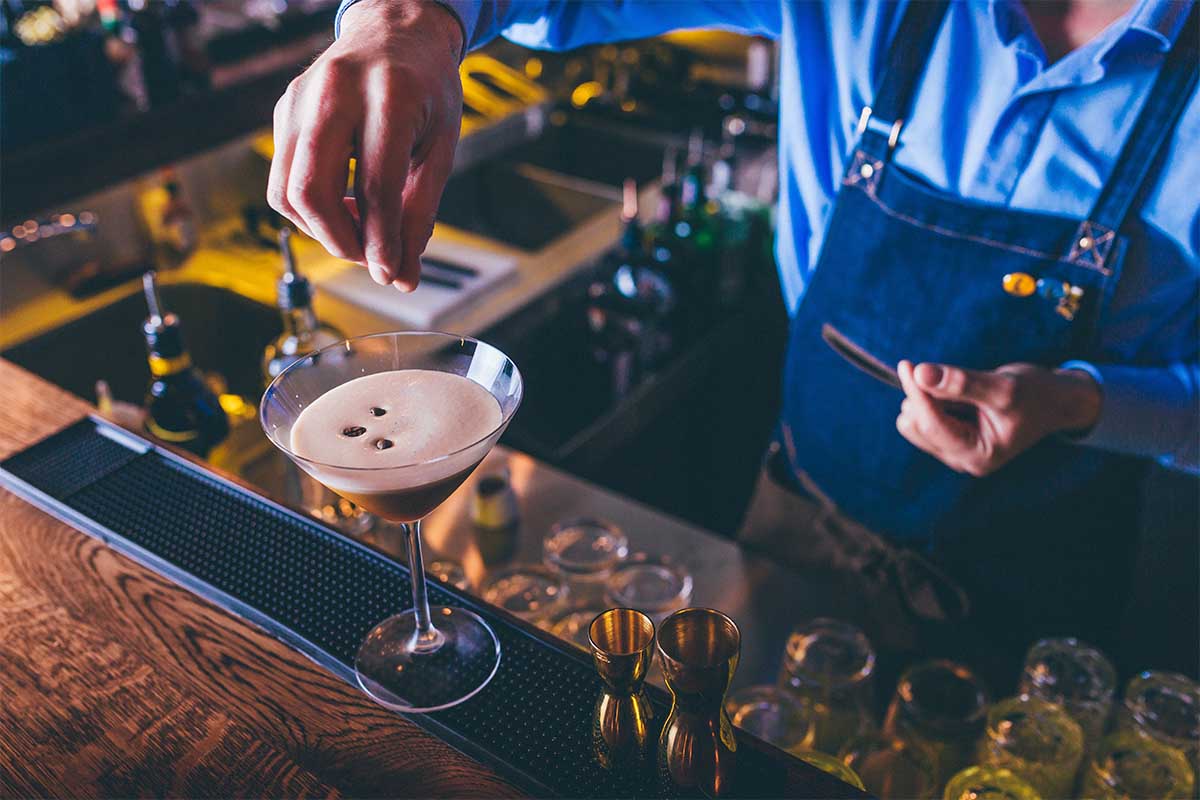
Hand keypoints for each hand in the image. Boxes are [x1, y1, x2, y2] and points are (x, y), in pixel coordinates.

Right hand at [267, 0, 463, 289]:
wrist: (396, 31)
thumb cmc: (426, 89)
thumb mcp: (440, 147)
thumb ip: (421, 213)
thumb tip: (402, 276)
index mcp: (388, 95)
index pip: (375, 187)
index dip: (381, 241)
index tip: (392, 273)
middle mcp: (334, 91)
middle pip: (311, 191)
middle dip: (339, 241)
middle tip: (372, 257)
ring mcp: (299, 99)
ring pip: (286, 191)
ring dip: (321, 229)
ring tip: (360, 228)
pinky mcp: (283, 110)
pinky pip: (282, 179)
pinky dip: (311, 208)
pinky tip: (344, 204)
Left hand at [895, 360, 1101, 476]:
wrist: (1054, 401)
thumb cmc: (1036, 394)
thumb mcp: (1002, 386)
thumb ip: (961, 382)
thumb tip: (920, 373)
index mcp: (979, 455)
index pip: (932, 425)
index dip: (917, 393)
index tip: (908, 365)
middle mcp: (962, 459)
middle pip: (917, 425)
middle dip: (927, 397)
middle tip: (956, 378)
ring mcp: (954, 451)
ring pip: (915, 420)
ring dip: (932, 398)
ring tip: (969, 393)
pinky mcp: (949, 438)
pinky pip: (923, 416)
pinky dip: (935, 400)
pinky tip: (962, 397)